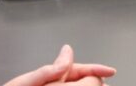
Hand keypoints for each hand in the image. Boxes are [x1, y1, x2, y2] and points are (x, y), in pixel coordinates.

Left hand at [2, 44, 116, 85]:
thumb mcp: (25, 83)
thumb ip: (46, 70)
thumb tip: (67, 52)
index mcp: (50, 76)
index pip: (78, 69)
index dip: (95, 68)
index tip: (110, 71)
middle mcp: (55, 84)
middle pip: (83, 78)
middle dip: (94, 77)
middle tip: (104, 82)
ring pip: (80, 85)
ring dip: (92, 84)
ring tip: (101, 85)